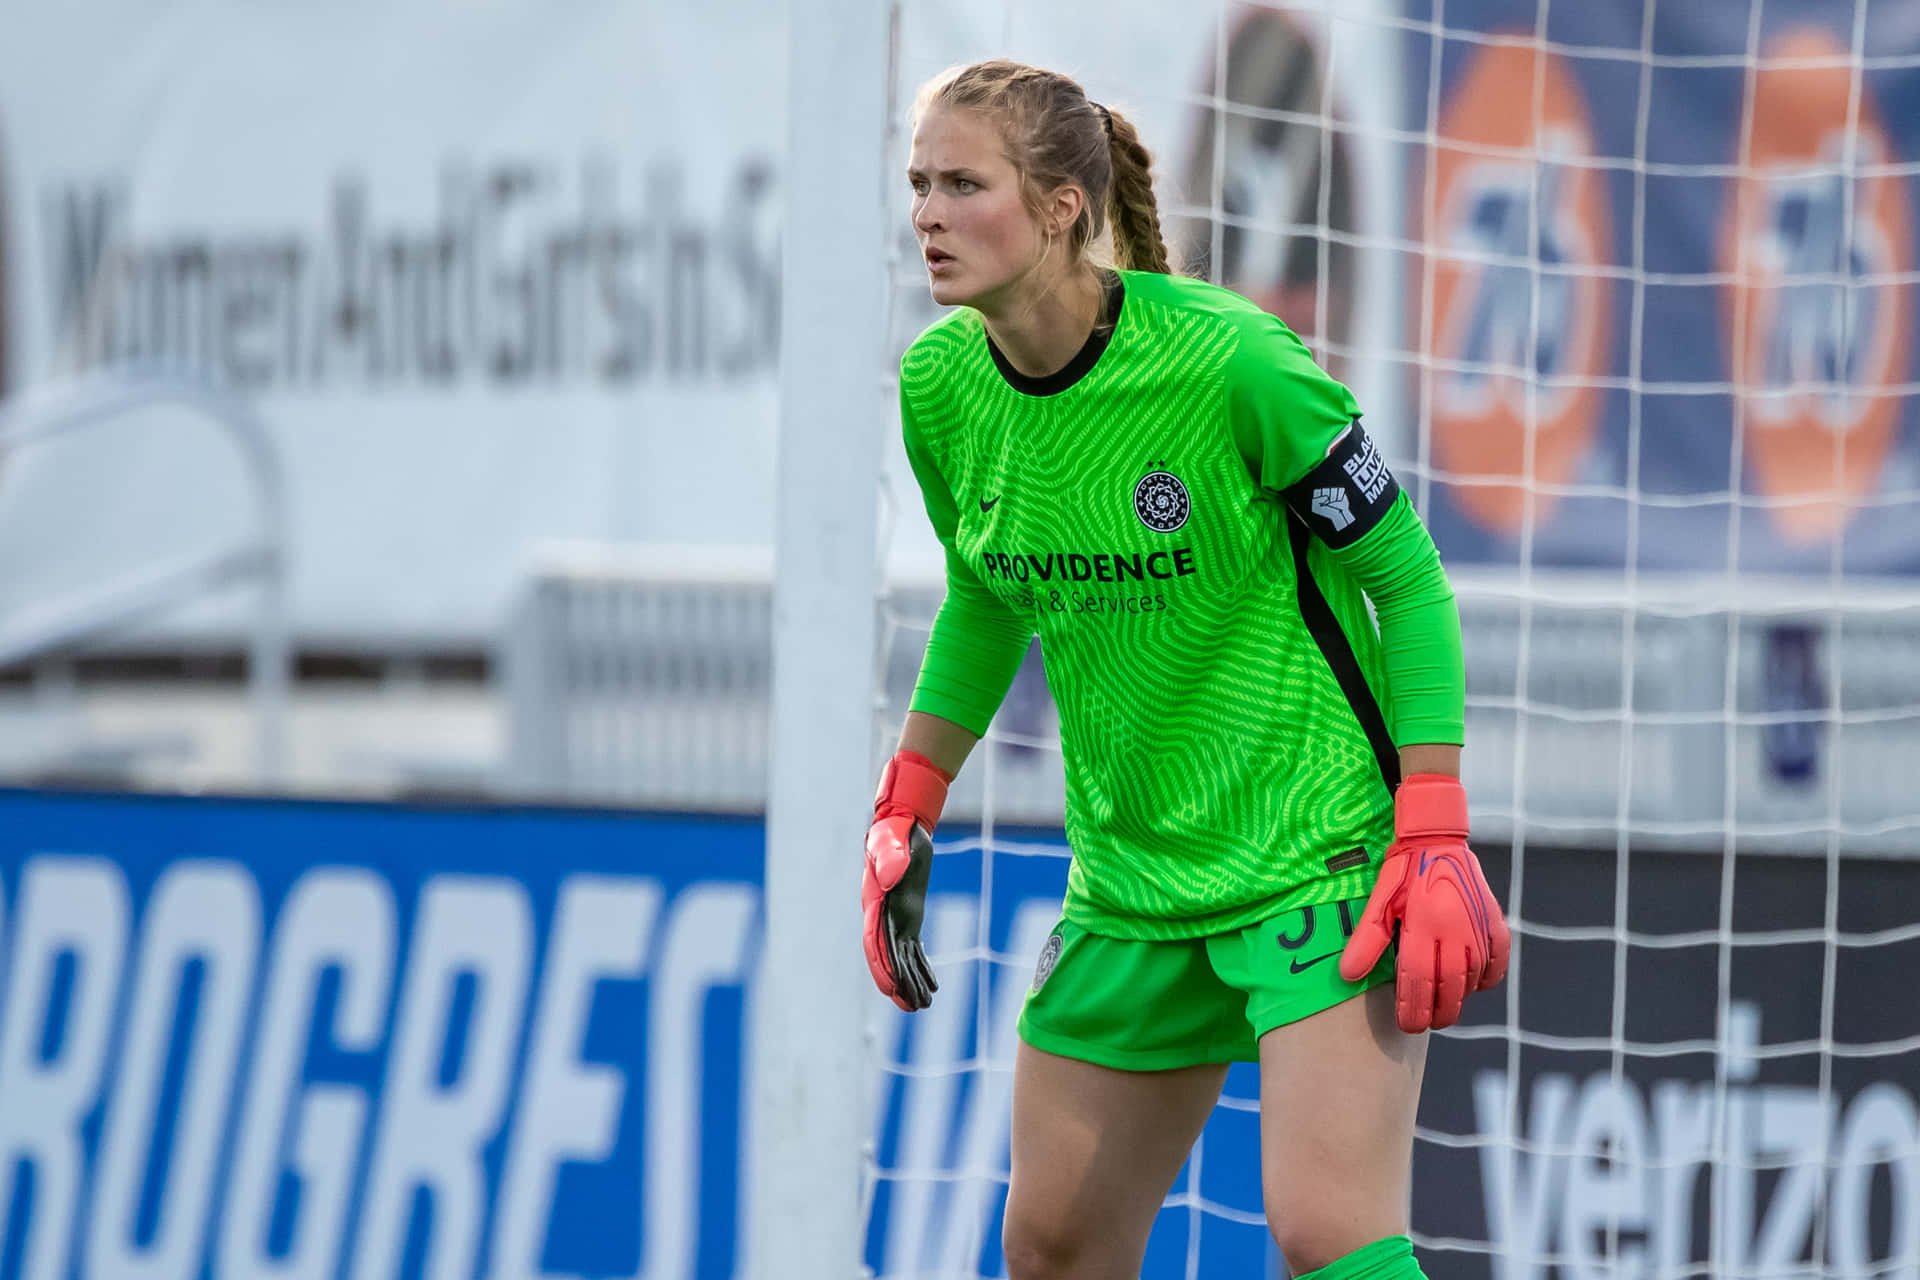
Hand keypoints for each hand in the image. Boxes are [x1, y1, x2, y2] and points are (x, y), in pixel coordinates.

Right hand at [862, 750, 950, 1011]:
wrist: (900, 826)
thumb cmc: (894, 833)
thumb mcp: (891, 842)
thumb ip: (890, 859)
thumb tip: (892, 879)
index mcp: (876, 904)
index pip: (876, 942)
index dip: (883, 966)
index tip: (892, 988)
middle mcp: (883, 918)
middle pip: (889, 958)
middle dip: (899, 984)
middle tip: (914, 1008)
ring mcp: (896, 919)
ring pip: (903, 959)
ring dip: (912, 982)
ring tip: (924, 1006)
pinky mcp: (910, 916)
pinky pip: (914, 948)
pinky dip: (921, 967)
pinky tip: (931, 984)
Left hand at [1339, 773, 1510, 1032]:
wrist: (1437, 838)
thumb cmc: (1404, 871)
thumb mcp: (1380, 901)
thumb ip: (1367, 939)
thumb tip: (1347, 975)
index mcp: (1424, 926)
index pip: (1419, 982)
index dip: (1413, 1010)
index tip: (1407, 1027)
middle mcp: (1456, 931)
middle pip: (1449, 989)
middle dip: (1437, 1013)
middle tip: (1426, 1025)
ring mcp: (1479, 929)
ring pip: (1472, 980)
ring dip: (1458, 999)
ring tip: (1444, 1009)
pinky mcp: (1496, 924)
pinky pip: (1496, 963)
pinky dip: (1486, 979)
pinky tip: (1472, 986)